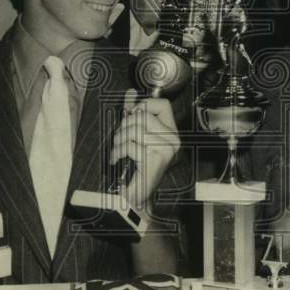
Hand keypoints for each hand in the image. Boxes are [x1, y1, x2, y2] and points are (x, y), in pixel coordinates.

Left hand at [111, 90, 180, 210]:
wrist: (135, 197)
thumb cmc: (134, 166)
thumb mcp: (133, 134)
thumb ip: (133, 112)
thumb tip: (131, 92)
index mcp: (171, 131)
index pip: (163, 104)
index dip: (143, 105)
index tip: (132, 116)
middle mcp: (173, 140)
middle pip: (143, 115)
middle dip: (124, 126)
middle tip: (120, 140)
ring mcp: (167, 150)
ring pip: (135, 129)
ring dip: (119, 140)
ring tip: (117, 150)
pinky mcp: (156, 160)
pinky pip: (131, 145)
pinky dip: (117, 152)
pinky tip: (116, 159)